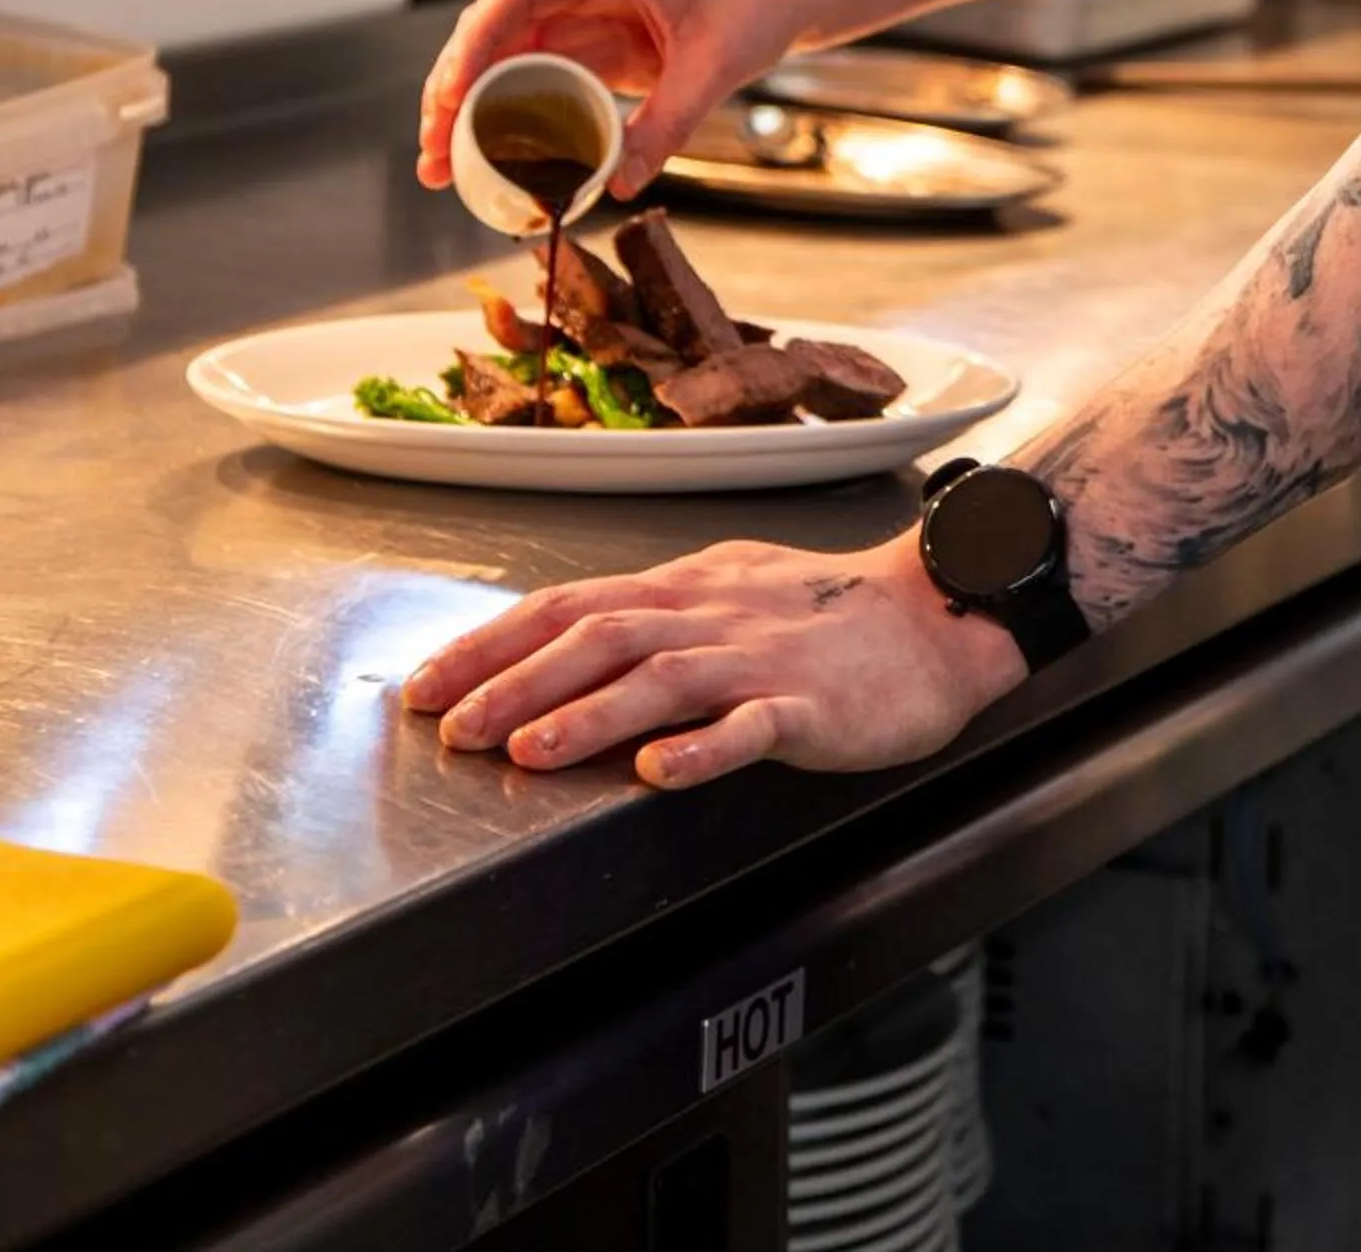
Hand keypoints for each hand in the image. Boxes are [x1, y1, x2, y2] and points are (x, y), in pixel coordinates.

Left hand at [401, 535, 1026, 786]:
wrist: (935, 616)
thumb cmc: (829, 616)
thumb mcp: (728, 592)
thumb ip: (653, 618)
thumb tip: (564, 642)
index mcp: (683, 589)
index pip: (567, 605)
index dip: (491, 644)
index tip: (425, 684)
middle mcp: (710, 615)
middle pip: (599, 637)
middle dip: (514, 682)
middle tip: (449, 728)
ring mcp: (760, 658)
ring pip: (663, 678)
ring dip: (590, 714)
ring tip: (528, 751)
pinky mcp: (812, 703)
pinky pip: (754, 725)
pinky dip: (707, 747)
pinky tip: (665, 771)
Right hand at [417, 0, 819, 195]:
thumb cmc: (759, 1)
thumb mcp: (716, 65)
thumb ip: (667, 123)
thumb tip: (615, 183)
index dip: (472, 43)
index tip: (450, 96)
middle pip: (493, 28)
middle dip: (453, 87)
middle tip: (432, 152)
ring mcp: (583, 11)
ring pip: (504, 55)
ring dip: (470, 106)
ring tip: (441, 166)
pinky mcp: (594, 43)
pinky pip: (536, 75)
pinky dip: (507, 112)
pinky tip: (487, 156)